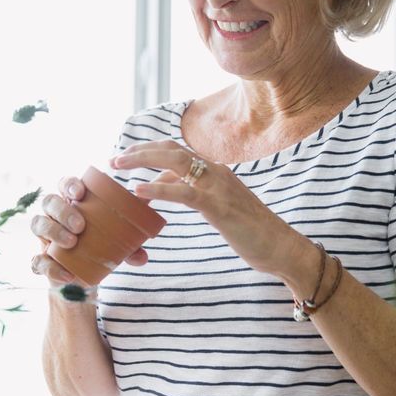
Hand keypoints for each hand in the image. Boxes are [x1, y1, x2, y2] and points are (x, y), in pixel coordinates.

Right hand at [29, 175, 149, 285]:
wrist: (84, 276)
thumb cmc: (100, 246)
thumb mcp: (117, 244)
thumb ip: (130, 247)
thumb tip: (142, 255)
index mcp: (73, 202)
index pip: (65, 184)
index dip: (69, 185)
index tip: (80, 193)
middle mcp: (54, 215)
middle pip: (49, 202)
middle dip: (62, 211)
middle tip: (80, 226)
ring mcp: (44, 236)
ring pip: (37, 224)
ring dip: (53, 231)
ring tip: (72, 243)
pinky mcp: (42, 258)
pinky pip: (37, 261)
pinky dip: (50, 267)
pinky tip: (67, 274)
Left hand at [111, 140, 302, 276]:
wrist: (280, 246)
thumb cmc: (251, 230)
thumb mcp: (218, 207)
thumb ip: (194, 193)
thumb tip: (167, 184)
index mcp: (216, 171)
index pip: (177, 150)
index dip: (150, 150)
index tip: (127, 156)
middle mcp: (216, 171)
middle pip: (171, 149)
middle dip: (140, 150)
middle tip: (114, 158)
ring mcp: (218, 186)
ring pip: (174, 161)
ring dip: (142, 160)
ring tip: (118, 165)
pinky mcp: (218, 206)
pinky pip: (184, 191)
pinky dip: (158, 188)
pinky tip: (138, 191)